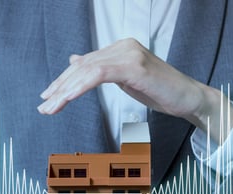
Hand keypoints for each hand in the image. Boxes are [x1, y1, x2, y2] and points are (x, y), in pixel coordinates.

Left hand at [37, 38, 232, 143]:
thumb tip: (77, 60)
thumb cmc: (161, 91)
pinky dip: (79, 88)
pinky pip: (98, 75)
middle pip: (82, 66)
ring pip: (86, 70)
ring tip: (50, 108)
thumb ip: (102, 69)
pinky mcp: (133, 66)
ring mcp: (128, 54)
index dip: (63, 80)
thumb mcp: (126, 79)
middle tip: (43, 107)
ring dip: (64, 91)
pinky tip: (66, 100)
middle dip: (59, 87)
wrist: (188, 98)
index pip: (84, 63)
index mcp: (120, 48)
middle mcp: (122, 46)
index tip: (48, 98)